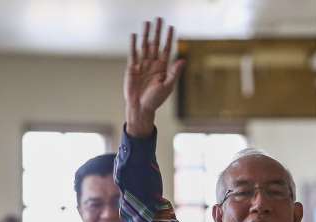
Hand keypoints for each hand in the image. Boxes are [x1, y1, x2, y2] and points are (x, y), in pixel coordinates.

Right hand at [124, 17, 184, 136]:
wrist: (141, 108)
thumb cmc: (155, 100)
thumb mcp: (167, 86)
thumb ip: (174, 72)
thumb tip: (183, 60)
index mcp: (163, 68)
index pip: (166, 49)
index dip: (169, 38)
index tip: (171, 27)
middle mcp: (153, 64)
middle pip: (155, 43)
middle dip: (157, 31)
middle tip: (159, 19)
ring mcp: (142, 65)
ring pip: (144, 46)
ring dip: (146, 34)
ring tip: (147, 22)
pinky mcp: (132, 68)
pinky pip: (133, 54)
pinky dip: (134, 44)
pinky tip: (135, 35)